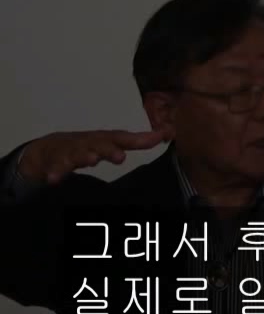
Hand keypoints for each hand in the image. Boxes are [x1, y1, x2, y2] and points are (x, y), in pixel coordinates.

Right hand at [18, 128, 170, 184]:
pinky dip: (54, 172)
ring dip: (85, 156)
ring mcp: (70, 152)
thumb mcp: (111, 143)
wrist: (48, 150)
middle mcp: (89, 143)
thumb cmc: (87, 146)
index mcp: (104, 139)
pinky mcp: (53, 163)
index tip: (158, 137)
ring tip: (91, 160)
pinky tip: (54, 179)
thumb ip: (135, 141)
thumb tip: (164, 134)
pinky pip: (53, 168)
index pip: (124, 138)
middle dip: (110, 149)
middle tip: (120, 156)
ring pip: (78, 154)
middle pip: (100, 144)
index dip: (141, 139)